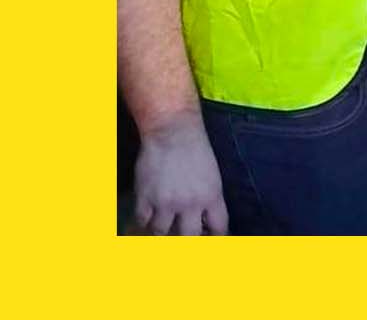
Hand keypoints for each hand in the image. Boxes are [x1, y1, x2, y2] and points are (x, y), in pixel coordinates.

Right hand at [132, 117, 227, 234]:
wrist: (173, 132)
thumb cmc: (197, 150)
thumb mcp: (212, 176)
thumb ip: (209, 199)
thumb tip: (203, 218)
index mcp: (212, 197)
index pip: (218, 227)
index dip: (215, 236)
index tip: (211, 238)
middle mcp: (190, 204)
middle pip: (189, 236)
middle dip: (187, 239)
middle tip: (182, 236)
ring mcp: (166, 202)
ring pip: (162, 232)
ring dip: (162, 230)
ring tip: (163, 226)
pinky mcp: (146, 198)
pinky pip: (142, 220)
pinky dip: (145, 221)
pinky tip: (148, 216)